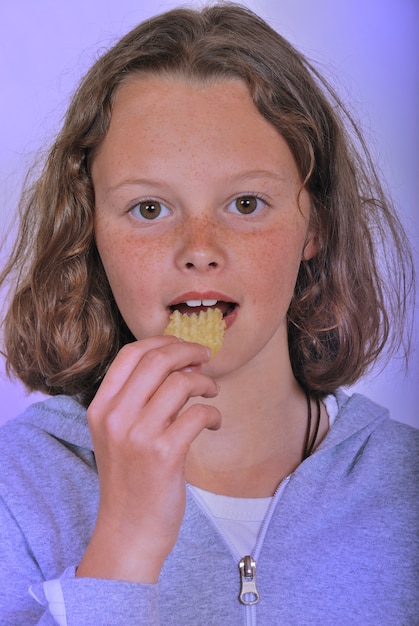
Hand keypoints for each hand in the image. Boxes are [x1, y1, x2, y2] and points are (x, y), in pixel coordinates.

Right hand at [77, 335, 220, 582]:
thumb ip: (137, 399)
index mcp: (101, 407)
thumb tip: (179, 362)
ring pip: (181, 383)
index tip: (184, 346)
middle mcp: (115, 417)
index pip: (131, 353)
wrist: (128, 531)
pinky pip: (198, 414)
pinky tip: (214, 423)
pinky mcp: (164, 455)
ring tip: (211, 392)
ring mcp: (138, 436)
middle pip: (158, 360)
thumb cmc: (130, 479)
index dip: (163, 341)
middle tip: (206, 358)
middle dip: (189, 351)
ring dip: (205, 382)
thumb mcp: (118, 434)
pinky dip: (213, 412)